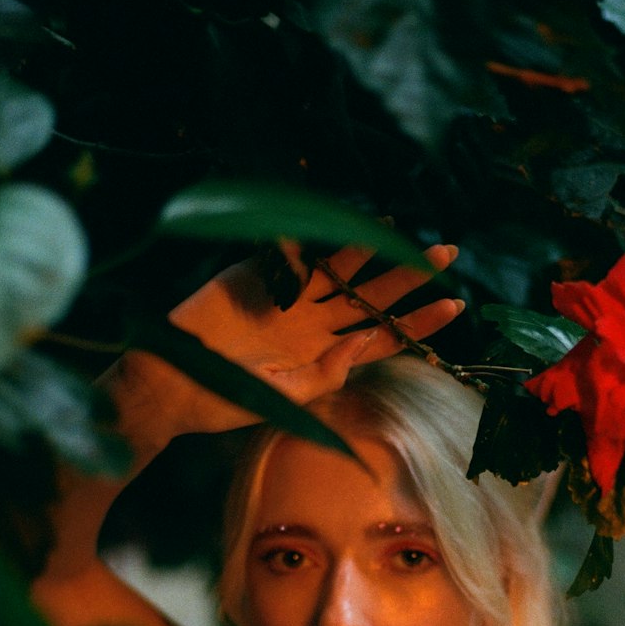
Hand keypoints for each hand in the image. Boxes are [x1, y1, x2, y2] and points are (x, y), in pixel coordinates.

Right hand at [122, 242, 461, 441]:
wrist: (169, 384)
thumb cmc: (226, 402)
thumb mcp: (287, 400)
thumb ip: (329, 374)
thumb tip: (367, 341)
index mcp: (324, 356)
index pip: (383, 337)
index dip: (419, 323)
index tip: (454, 306)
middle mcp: (314, 324)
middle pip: (372, 296)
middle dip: (409, 275)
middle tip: (448, 253)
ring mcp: (289, 298)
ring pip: (341, 269)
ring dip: (373, 250)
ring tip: (406, 231)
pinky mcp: (259, 275)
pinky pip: (297, 252)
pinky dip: (322, 238)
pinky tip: (353, 223)